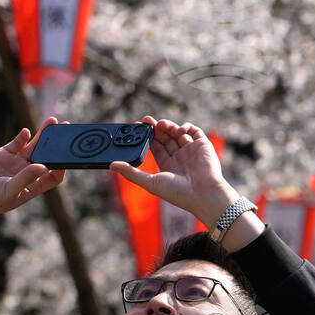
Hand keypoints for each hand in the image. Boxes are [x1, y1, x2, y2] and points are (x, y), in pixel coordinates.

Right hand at [0, 116, 68, 224]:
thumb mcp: (9, 191)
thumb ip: (25, 178)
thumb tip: (43, 166)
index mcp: (32, 186)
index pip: (53, 176)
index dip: (62, 167)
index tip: (68, 157)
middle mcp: (26, 173)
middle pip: (47, 156)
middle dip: (56, 144)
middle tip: (66, 129)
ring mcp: (15, 163)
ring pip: (34, 146)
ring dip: (43, 134)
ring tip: (52, 121)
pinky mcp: (3, 154)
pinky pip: (17, 143)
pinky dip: (22, 136)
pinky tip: (26, 132)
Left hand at [110, 116, 239, 228]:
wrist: (203, 194)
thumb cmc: (177, 192)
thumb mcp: (150, 182)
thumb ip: (131, 173)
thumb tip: (111, 165)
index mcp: (168, 166)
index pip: (155, 147)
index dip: (146, 137)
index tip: (137, 128)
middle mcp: (179, 158)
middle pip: (165, 138)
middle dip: (155, 128)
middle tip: (146, 120)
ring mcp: (191, 151)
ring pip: (178, 133)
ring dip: (168, 126)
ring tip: (160, 124)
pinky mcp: (203, 145)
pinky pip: (195, 131)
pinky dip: (186, 127)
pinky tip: (179, 130)